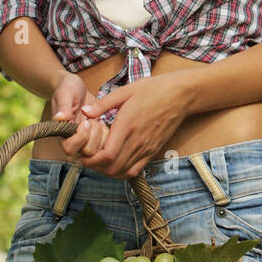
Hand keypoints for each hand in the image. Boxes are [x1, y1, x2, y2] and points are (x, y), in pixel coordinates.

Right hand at [47, 73, 111, 162]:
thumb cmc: (67, 89)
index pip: (70, 149)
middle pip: (87, 152)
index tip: (84, 122)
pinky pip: (108, 142)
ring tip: (96, 119)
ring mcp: (86, 140)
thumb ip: (63, 107)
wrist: (76, 88)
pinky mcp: (97, 137)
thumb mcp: (64, 94)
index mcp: (62, 134)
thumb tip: (59, 118)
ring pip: (99, 150)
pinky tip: (102, 121)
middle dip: (93, 135)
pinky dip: (108, 132)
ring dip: (101, 133)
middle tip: (91, 119)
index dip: (80, 138)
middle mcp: (73, 141)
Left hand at [75, 73, 191, 179]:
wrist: (180, 96)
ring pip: (122, 172)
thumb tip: (84, 112)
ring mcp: (146, 149)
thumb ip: (103, 104)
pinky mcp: (153, 152)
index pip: (106, 155)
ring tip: (99, 159)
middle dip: (95, 167)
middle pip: (112, 168)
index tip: (81, 154)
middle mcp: (137, 141)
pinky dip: (122, 171)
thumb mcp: (125, 91)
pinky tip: (115, 161)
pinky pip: (135, 170)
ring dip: (107, 170)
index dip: (90, 160)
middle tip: (87, 157)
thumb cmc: (153, 90)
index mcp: (127, 126)